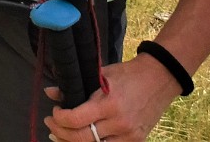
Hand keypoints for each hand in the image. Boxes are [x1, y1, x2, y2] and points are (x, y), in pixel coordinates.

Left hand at [43, 54, 180, 141]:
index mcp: (108, 104)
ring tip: (61, 136)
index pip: (75, 120)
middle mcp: (119, 123)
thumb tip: (50, 92)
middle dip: (61, 133)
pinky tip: (83, 139)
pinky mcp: (137, 141)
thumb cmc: (127, 74)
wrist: (160, 79)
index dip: (59, 119)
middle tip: (51, 125)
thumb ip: (76, 85)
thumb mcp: (100, 74)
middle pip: (82, 138)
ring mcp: (129, 135)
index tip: (54, 112)